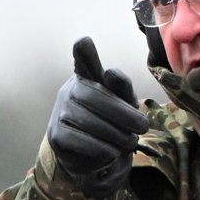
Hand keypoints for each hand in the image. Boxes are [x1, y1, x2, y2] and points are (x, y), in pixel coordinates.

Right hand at [47, 37, 147, 197]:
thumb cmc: (113, 122)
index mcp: (87, 77)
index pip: (84, 60)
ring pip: (88, 120)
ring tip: (130, 141)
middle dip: (122, 113)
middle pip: (94, 96)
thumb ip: (122, 87)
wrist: (96, 157)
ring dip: (115, 134)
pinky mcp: (56, 136)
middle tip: (143, 126)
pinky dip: (100, 148)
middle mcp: (69, 90)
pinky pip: (79, 140)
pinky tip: (112, 152)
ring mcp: (59, 112)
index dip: (84, 52)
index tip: (84, 41)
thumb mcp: (124, 103)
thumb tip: (111, 73)